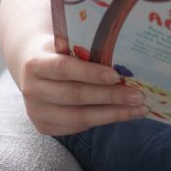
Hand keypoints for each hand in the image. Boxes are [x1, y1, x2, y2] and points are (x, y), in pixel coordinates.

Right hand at [16, 36, 146, 135]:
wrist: (33, 70)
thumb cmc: (59, 51)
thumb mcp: (64, 43)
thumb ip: (81, 46)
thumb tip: (119, 46)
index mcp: (34, 64)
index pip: (64, 69)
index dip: (90, 73)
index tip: (116, 75)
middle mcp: (32, 90)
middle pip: (75, 95)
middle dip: (110, 96)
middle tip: (138, 94)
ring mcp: (36, 112)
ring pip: (80, 116)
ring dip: (114, 113)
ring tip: (139, 108)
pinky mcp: (45, 127)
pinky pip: (80, 126)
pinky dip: (105, 120)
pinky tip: (126, 114)